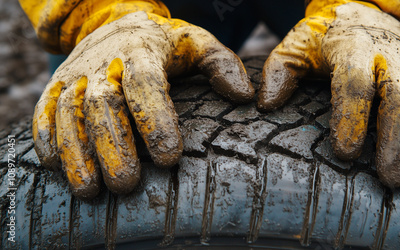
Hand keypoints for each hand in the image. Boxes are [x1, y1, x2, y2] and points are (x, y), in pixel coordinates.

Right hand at [32, 12, 253, 198]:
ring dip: (78, 152)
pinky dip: (48, 138)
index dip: (155, 119)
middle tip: (127, 183)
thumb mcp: (196, 44)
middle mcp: (103, 63)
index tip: (169, 157)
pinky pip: (45, 111)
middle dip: (113, 146)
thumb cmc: (164, 44)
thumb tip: (245, 96)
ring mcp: (75, 74)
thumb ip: (220, 65)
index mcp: (141, 51)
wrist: (117, 24)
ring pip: (69, 113)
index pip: (145, 83)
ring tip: (90, 190)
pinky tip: (56, 166)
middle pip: (103, 104)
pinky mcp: (56, 86)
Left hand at [257, 2, 399, 199]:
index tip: (345, 153)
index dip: (352, 117)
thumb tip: (264, 104)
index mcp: (355, 49)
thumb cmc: (329, 40)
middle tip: (389, 181)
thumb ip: (280, 71)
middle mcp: (395, 61)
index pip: (356, 82)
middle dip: (397, 143)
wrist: (373, 16)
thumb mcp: (298, 46)